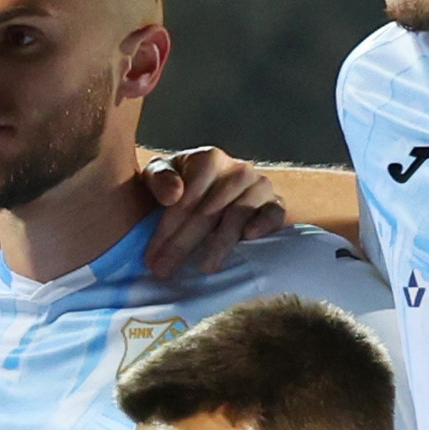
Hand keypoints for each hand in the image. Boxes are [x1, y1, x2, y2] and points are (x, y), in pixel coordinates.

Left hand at [138, 149, 291, 279]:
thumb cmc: (182, 187)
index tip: (152, 255)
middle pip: (210, 209)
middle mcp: (238, 171)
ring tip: (204, 268)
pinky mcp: (276, 205)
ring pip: (239, 215)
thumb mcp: (160, 178)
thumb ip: (159, 179)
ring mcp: (260, 187)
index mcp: (210, 160)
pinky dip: (263, 225)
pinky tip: (248, 238)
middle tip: (165, 269)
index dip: (169, 226)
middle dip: (184, 243)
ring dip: (220, 243)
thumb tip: (172, 194)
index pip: (190, 194)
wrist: (215, 195)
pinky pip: (274, 215)